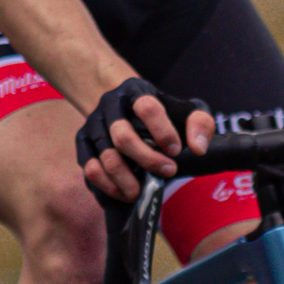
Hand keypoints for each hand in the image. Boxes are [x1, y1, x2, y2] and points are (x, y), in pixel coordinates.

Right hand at [75, 78, 214, 203]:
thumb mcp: (184, 109)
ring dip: (125, 179)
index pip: (147, 107)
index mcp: (136, 91)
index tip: (175, 150)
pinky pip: (89, 167)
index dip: (162, 131)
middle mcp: (110, 105)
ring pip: (105, 155)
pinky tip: (124, 192)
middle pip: (122, 136)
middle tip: (167, 172)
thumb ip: (199, 124)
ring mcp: (93, 123)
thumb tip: (198, 148)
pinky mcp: (83, 141)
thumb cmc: (159, 112)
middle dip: (147, 159)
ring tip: (141, 192)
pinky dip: (107, 184)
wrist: (122, 103)